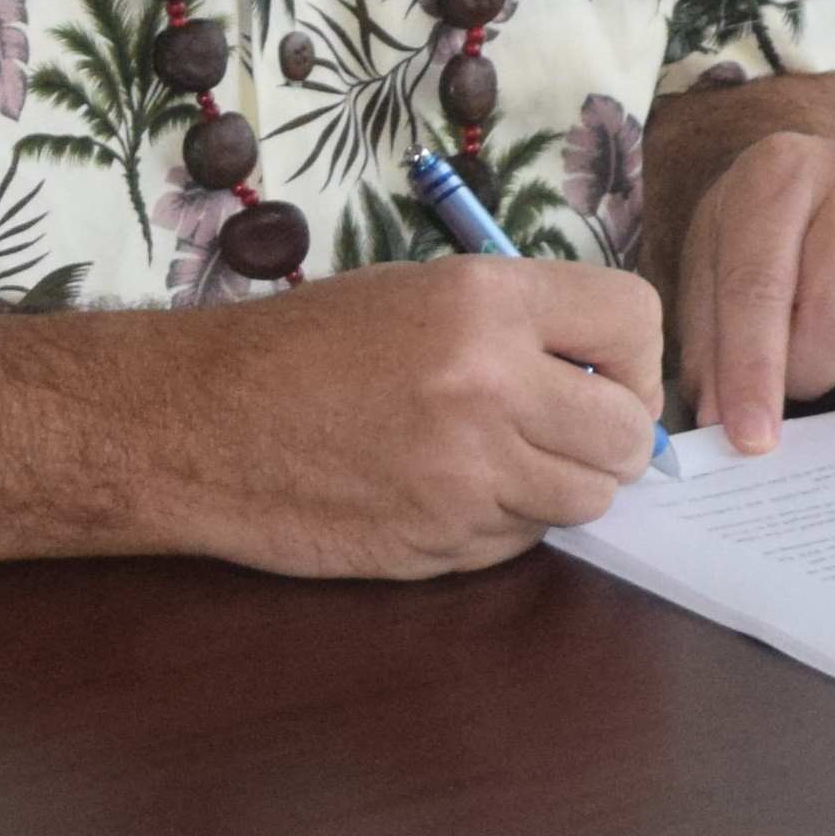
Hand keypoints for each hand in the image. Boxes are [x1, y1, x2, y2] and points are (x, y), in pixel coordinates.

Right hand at [167, 253, 662, 579]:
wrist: (198, 423)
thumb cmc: (305, 347)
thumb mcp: (422, 293)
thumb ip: (523, 325)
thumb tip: (610, 372)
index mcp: (487, 303)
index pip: (636, 323)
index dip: (635, 357)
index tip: (608, 373)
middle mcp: (489, 386)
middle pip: (626, 433)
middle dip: (615, 437)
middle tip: (575, 430)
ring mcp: (465, 475)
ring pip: (587, 499)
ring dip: (566, 486)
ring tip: (511, 461)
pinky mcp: (437, 542)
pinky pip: (523, 541)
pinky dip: (509, 524)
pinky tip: (455, 493)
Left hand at [671, 128, 834, 449]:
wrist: (826, 181)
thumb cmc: (766, 234)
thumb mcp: (712, 269)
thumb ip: (712, 344)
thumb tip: (727, 426)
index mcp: (780, 174)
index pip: (761, 288)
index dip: (754, 373)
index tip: (753, 439)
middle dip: (814, 374)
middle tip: (802, 382)